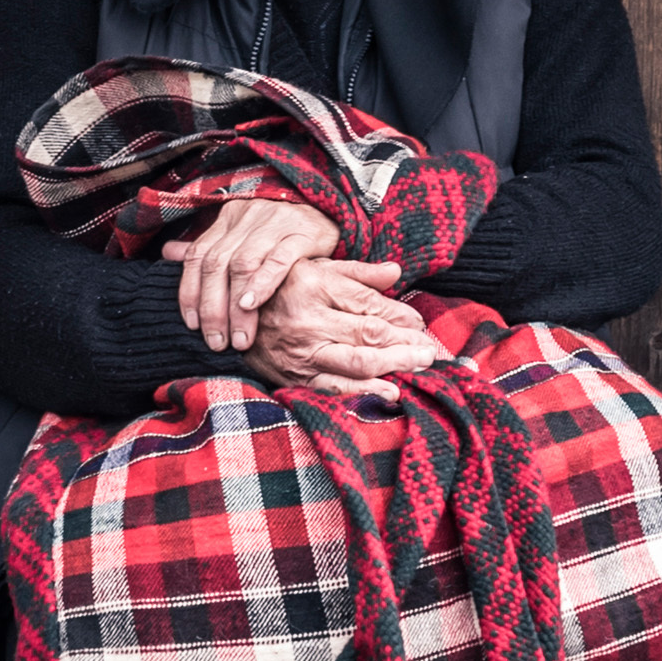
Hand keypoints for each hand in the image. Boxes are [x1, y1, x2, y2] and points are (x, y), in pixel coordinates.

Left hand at [164, 198, 348, 351]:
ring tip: (238, 336)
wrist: (329, 210)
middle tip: (217, 342)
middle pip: (217, 264)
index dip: (190, 292)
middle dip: (212, 308)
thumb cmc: (283, 231)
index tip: (192, 325)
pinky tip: (253, 304)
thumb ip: (209, 247)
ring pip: (243, 264)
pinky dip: (262, 282)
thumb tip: (168, 252)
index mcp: (228, 218)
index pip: (197, 256)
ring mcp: (274, 223)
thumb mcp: (244, 235)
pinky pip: (278, 259)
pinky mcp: (302, 232)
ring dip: (236, 305)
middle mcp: (246, 217)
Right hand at [239, 258, 438, 389]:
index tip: (418, 324)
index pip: (368, 303)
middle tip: (430, 350)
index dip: (399, 315)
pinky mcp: (294, 375)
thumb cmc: (280, 289)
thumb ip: (357, 272)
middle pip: (369, 333)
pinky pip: (334, 386)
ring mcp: (301, 350)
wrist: (230, 318)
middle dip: (405, 343)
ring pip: (357, 361)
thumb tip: (396, 271)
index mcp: (314, 285)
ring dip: (394, 365)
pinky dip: (364, 391)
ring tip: (419, 366)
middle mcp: (308, 319)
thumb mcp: (314, 268)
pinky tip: (390, 392)